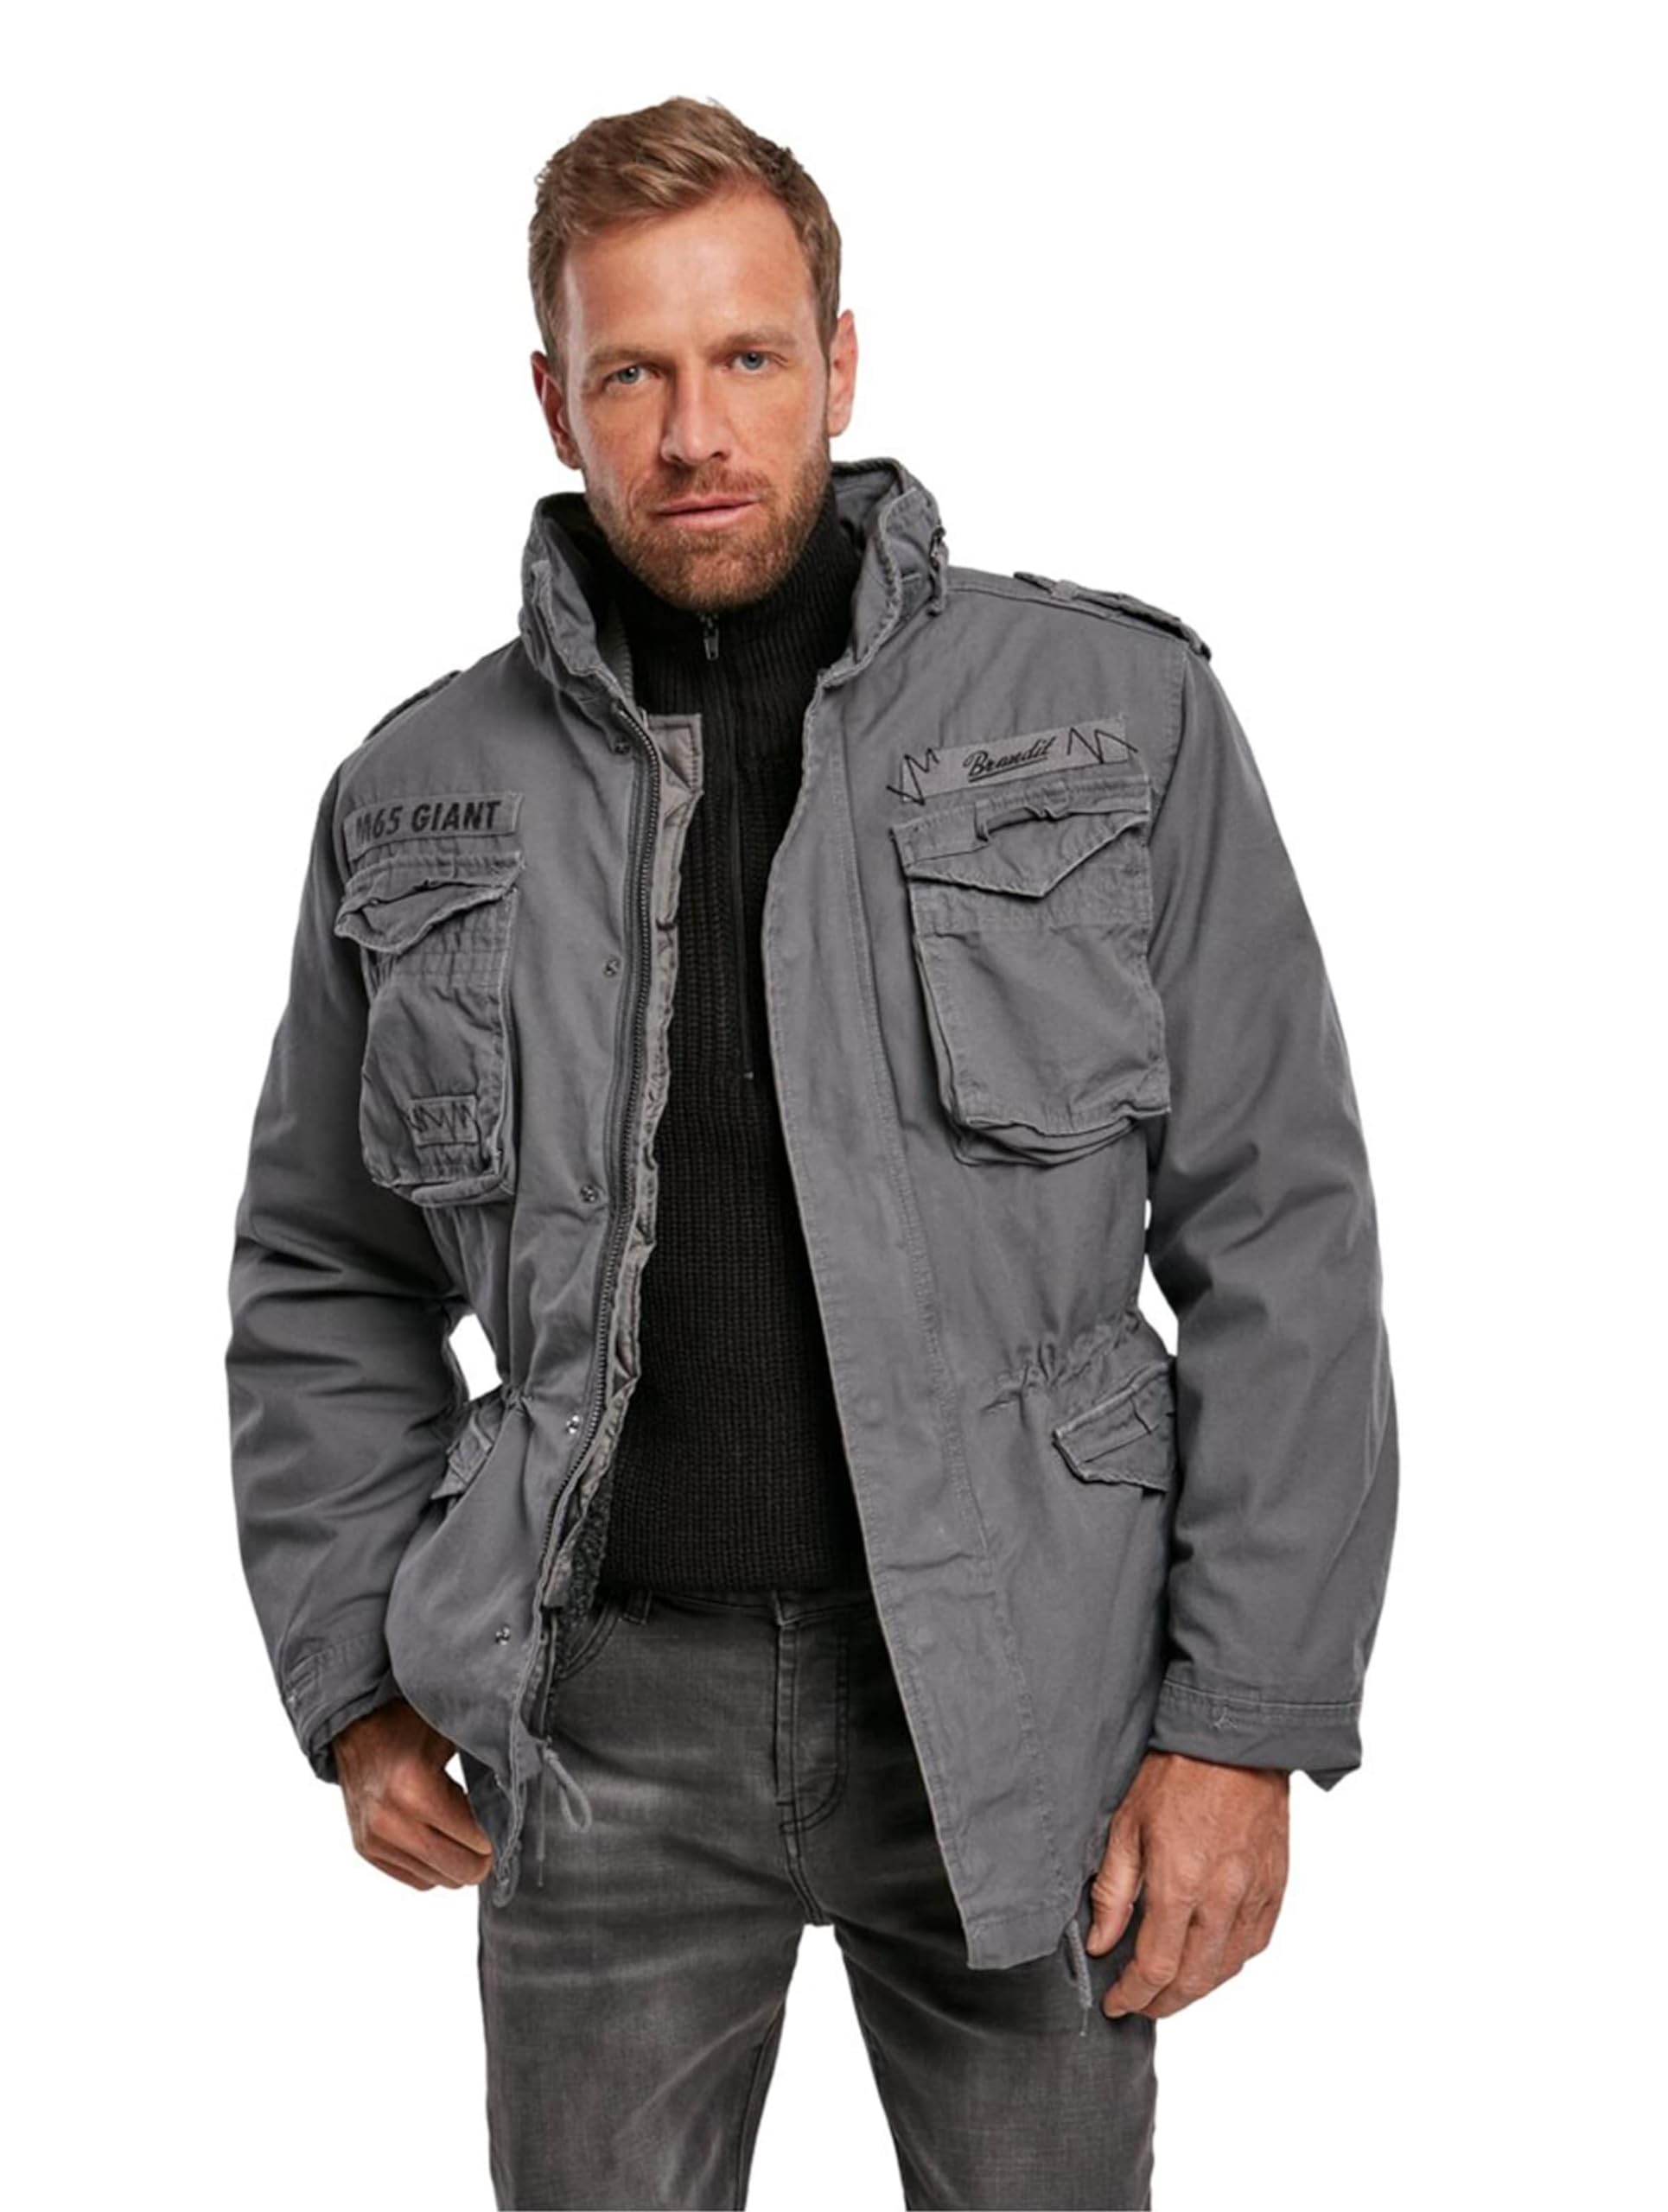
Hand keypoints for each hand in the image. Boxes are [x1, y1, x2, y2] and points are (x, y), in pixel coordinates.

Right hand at [332, 1698, 495, 1890]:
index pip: (476, 1842)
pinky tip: (438, 1834)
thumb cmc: (407, 1723)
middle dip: (482, 1855)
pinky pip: (416, 1880)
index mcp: (415, 1791)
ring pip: (439, 1880)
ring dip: (457, 1860)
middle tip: (490, 1831)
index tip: (506, 1819)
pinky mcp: (366, 1850)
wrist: (354, 1726)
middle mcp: (390, 1823)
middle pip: (460, 1870)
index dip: (498, 1833)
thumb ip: (487, 1762)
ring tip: (460, 1826)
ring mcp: (375, 1841)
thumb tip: (524, 1791)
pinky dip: (434, 1865)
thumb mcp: (453, 1732)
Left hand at [1086, 1749, 1288, 2018]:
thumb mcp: (1127, 1826)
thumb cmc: (1176, 1773)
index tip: (1117, 2003)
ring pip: (1228, 1968)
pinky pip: (1256, 1943)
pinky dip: (1231, 1962)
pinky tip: (1212, 1959)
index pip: (1156, 1966)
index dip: (1134, 1995)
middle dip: (1164, 2002)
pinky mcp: (1276, 1886)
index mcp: (1180, 1883)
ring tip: (1171, 1989)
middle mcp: (1223, 1898)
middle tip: (1141, 2004)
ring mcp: (1255, 1895)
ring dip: (1198, 1988)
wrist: (1234, 1739)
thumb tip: (1100, 1942)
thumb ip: (1113, 1892)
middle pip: (1195, 1980)